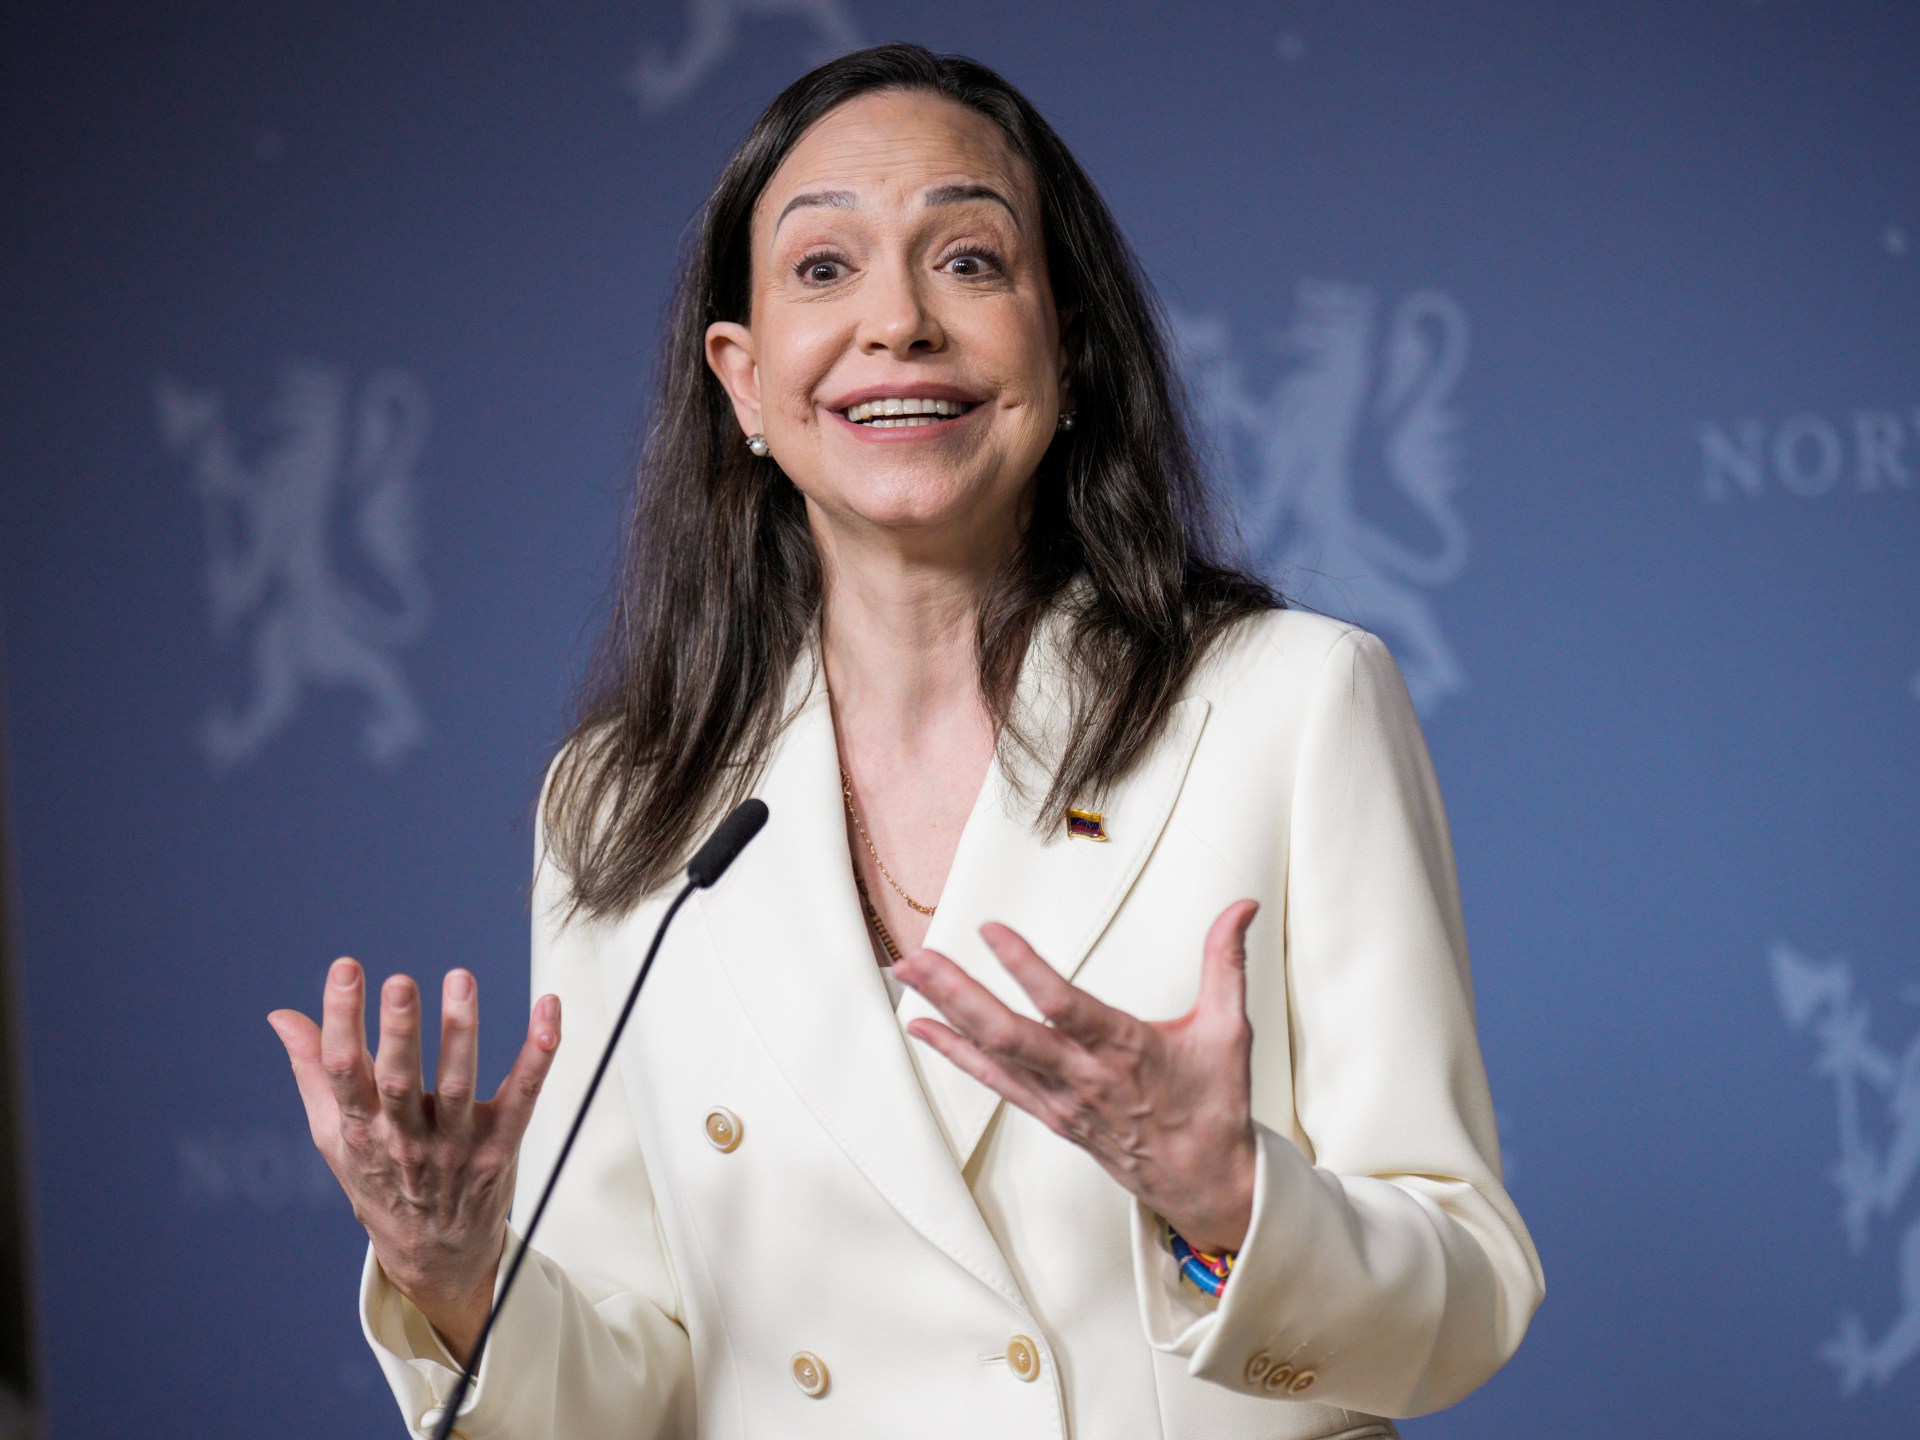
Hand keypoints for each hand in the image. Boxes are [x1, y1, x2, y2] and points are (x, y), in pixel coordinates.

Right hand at [268, 959, 560, 1362]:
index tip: (345, 969)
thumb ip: (314, 1070)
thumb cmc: (381, 1181)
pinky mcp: (501, 1146)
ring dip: (461, 1032)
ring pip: (459, 1086)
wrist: (433, 1255)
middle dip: (398, 1031)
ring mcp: (456, 1146)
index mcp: (360, 1130)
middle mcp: (406, 1139)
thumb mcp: (335, 1135)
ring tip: (460, 980)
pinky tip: (548, 1009)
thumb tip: (282, 1015)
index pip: (345, 1071)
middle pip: (400, 1081)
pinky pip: (524, 1094)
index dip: (342, 1019)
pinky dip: (539, 1052)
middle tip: (399, 982)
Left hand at [895, 900, 1259, 1252]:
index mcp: (1127, 1050)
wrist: (1206, 1186)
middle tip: (916, 957)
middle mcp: (1085, 1077)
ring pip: (993, 1054)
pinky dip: (956, 1053)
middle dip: (957, 992)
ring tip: (907, 975)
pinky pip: (995, 1082)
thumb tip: (1243, 906)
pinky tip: (924, 1027)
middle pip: (1008, 1032)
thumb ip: (1227, 962)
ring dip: (946, 1012)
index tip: (990, 930)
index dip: (1024, 967)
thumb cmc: (1214, 1106)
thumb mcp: (1230, 1030)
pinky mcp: (1051, 1116)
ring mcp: (1062, 1100)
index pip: (1064, 1005)